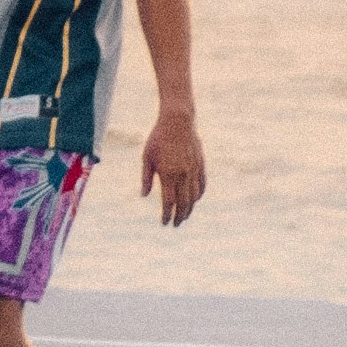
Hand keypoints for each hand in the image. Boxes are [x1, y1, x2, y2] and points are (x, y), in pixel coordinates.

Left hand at [138, 104, 205, 226]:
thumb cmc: (158, 138)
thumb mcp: (147, 158)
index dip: (167, 215)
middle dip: (179, 216)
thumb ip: (147, 178)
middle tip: (175, 224)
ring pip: (194, 196)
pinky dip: (199, 195)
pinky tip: (195, 200)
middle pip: (183, 203)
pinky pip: (202, 185)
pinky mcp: (200, 164)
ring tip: (184, 216)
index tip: (164, 223)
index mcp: (168, 174)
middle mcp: (183, 175)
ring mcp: (194, 170)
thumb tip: (144, 195)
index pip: (169, 202)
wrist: (178, 121)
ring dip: (190, 209)